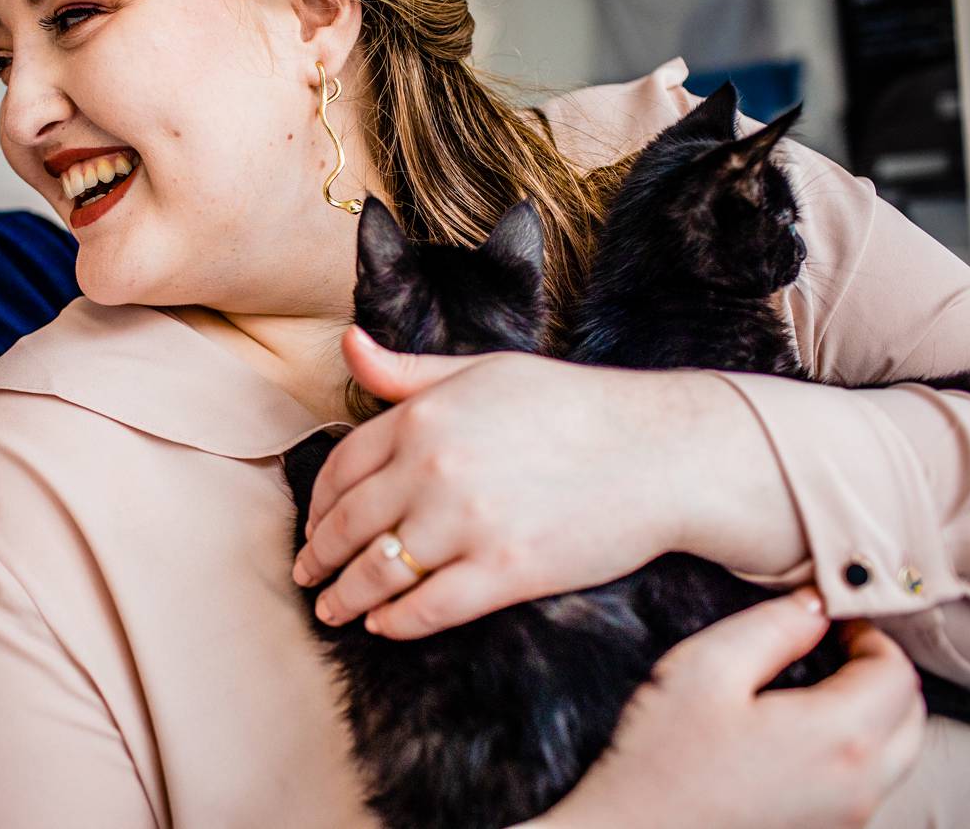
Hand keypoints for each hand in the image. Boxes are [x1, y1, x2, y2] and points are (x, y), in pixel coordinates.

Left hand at [293, 327, 806, 637]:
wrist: (661, 451)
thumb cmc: (574, 405)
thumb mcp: (485, 370)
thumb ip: (409, 372)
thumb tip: (348, 344)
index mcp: (423, 417)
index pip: (343, 467)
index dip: (320, 503)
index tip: (314, 525)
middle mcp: (433, 469)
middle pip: (348, 525)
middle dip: (319, 557)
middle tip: (307, 576)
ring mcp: (467, 523)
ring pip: (378, 572)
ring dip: (345, 598)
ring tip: (333, 611)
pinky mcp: (505, 572)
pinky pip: (428, 608)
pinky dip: (396, 622)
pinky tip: (384, 625)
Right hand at [538, 591, 925, 828]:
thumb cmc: (662, 758)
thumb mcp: (705, 667)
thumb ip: (772, 627)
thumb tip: (815, 607)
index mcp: (839, 736)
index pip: (897, 672)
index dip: (869, 632)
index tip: (829, 619)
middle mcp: (859, 785)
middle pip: (910, 715)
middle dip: (879, 671)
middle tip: (829, 646)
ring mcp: (845, 818)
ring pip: (894, 753)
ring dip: (871, 710)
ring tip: (813, 685)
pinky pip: (865, 782)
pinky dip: (853, 748)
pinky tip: (796, 732)